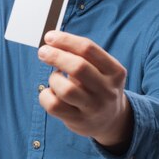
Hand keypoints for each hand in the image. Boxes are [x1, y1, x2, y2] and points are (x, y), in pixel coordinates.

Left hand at [38, 31, 132, 152]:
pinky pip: (54, 106)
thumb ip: (82, 56)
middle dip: (56, 56)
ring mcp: (94, 108)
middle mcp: (107, 90)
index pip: (88, 49)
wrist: (110, 120)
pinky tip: (51, 93)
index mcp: (115, 71)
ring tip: (55, 79)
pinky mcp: (79, 121)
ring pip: (65, 89)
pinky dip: (45, 95)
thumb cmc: (98, 86)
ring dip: (53, 79)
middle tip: (43, 52)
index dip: (65, 40)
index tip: (49, 37)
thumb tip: (52, 41)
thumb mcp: (101, 69)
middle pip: (78, 67)